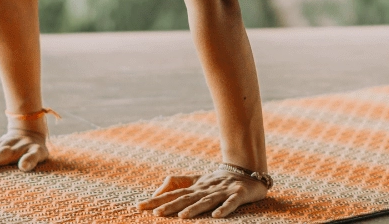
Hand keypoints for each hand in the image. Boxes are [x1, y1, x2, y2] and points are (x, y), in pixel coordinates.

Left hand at [137, 170, 267, 218]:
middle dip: (171, 205)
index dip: (157, 200)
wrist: (249, 171)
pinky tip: (216, 216)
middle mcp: (207, 188)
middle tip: (156, 213)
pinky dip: (224, 208)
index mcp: (196, 187)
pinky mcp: (239, 194)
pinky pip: (232, 203)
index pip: (174, 193)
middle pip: (187, 197)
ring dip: (195, 208)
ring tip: (182, 216)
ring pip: (207, 200)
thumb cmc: (219, 180)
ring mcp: (223, 190)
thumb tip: (158, 192)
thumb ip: (178, 184)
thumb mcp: (197, 182)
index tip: (140, 206)